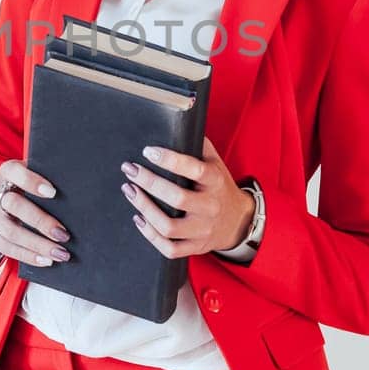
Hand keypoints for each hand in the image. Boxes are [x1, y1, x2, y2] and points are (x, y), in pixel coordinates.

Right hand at [0, 160, 71, 266]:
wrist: (4, 203)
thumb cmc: (30, 190)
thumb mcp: (37, 180)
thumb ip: (51, 181)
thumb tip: (80, 196)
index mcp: (8, 171)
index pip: (16, 172)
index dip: (32, 182)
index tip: (53, 193)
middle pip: (14, 205)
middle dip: (40, 221)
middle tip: (63, 234)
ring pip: (10, 231)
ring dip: (37, 245)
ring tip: (59, 253)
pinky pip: (5, 248)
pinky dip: (28, 256)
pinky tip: (45, 260)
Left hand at [121, 135, 254, 256]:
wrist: (239, 221)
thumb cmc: (220, 186)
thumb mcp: (216, 163)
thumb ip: (198, 145)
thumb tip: (178, 121)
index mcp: (216, 181)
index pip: (194, 169)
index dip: (170, 160)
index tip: (148, 151)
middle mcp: (210, 207)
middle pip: (177, 198)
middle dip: (149, 182)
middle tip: (130, 169)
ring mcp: (202, 230)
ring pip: (169, 226)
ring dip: (144, 208)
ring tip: (129, 191)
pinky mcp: (195, 247)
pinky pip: (169, 248)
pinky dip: (150, 235)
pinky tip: (138, 218)